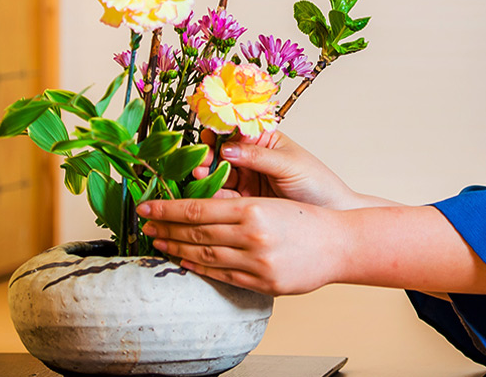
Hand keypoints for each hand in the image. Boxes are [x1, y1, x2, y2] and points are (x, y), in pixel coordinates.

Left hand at [137, 197, 346, 295]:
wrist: (340, 244)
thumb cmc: (307, 218)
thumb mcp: (271, 202)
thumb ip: (237, 208)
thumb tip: (198, 213)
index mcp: (252, 209)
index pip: (197, 209)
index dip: (168, 209)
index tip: (147, 208)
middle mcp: (252, 235)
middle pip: (196, 233)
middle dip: (166, 229)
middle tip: (145, 225)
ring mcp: (257, 262)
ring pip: (205, 256)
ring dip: (177, 250)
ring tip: (158, 243)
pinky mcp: (263, 283)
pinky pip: (222, 276)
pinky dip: (200, 269)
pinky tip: (185, 262)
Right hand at [195, 129, 357, 209]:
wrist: (332, 215)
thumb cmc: (318, 184)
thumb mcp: (289, 165)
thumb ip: (258, 156)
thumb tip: (226, 147)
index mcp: (264, 139)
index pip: (235, 130)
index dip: (218, 130)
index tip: (206, 134)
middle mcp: (251, 158)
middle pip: (221, 152)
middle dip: (207, 154)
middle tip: (200, 159)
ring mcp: (246, 180)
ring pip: (218, 174)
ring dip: (206, 174)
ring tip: (199, 174)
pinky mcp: (244, 202)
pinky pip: (223, 197)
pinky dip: (212, 195)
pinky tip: (206, 194)